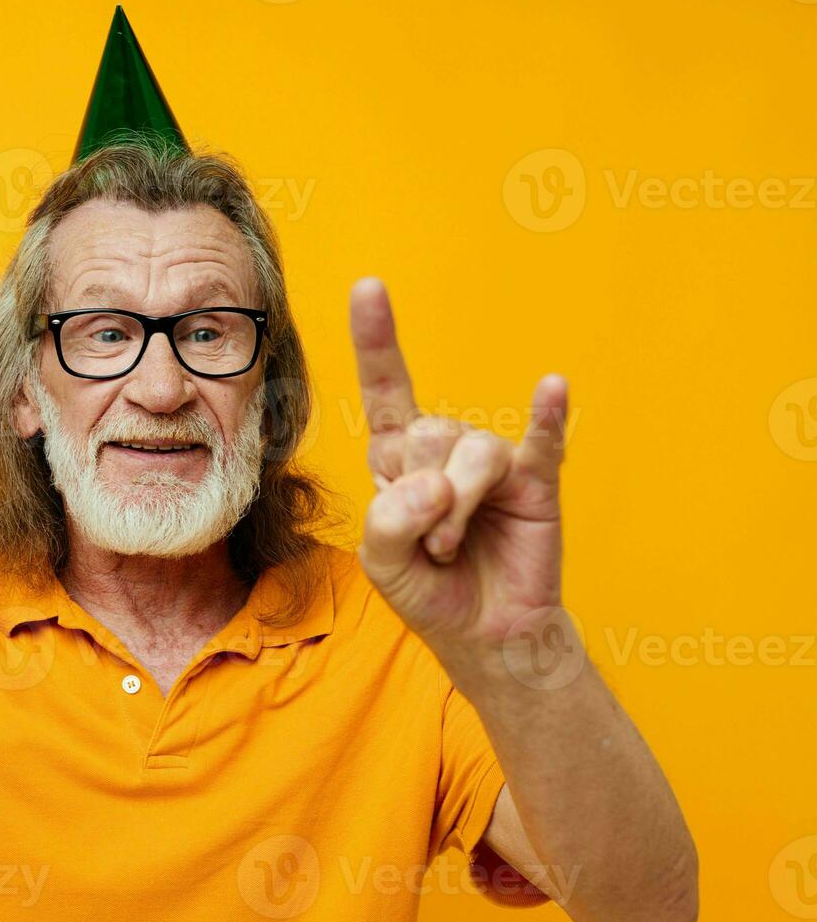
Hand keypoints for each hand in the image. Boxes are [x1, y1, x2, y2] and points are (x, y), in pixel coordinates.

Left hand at [349, 278, 569, 670]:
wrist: (488, 634)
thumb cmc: (430, 590)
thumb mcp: (382, 563)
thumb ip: (389, 522)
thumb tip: (433, 484)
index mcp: (397, 456)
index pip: (385, 388)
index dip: (376, 339)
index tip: (368, 286)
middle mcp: (444, 446)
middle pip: (427, 433)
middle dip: (423, 500)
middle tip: (431, 545)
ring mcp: (492, 461)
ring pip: (471, 452)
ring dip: (457, 510)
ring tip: (453, 546)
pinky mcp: (537, 480)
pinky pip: (542, 441)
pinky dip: (548, 416)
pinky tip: (553, 389)